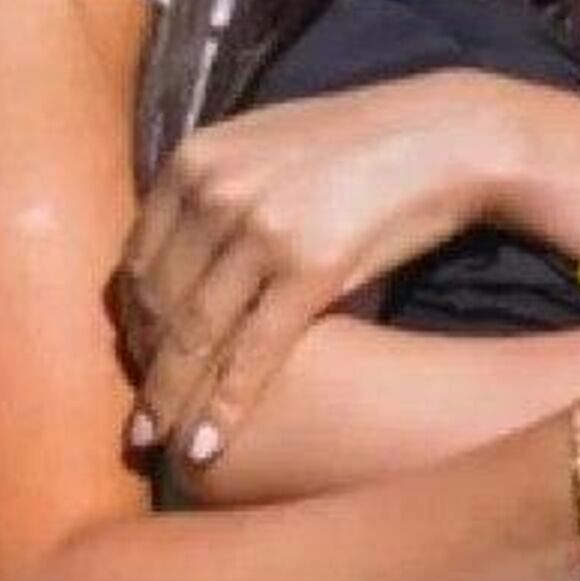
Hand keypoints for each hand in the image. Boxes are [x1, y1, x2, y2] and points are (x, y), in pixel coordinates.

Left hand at [116, 69, 513, 465]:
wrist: (447, 135)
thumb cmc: (361, 144)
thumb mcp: (266, 143)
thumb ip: (213, 185)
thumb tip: (171, 245)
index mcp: (197, 156)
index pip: (137, 258)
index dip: (132, 321)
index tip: (137, 360)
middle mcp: (217, 189)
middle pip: (157, 301)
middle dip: (145, 367)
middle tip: (140, 417)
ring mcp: (262, 228)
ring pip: (193, 336)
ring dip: (169, 400)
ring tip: (156, 445)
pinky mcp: (312, 268)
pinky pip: (252, 354)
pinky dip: (223, 407)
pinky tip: (205, 445)